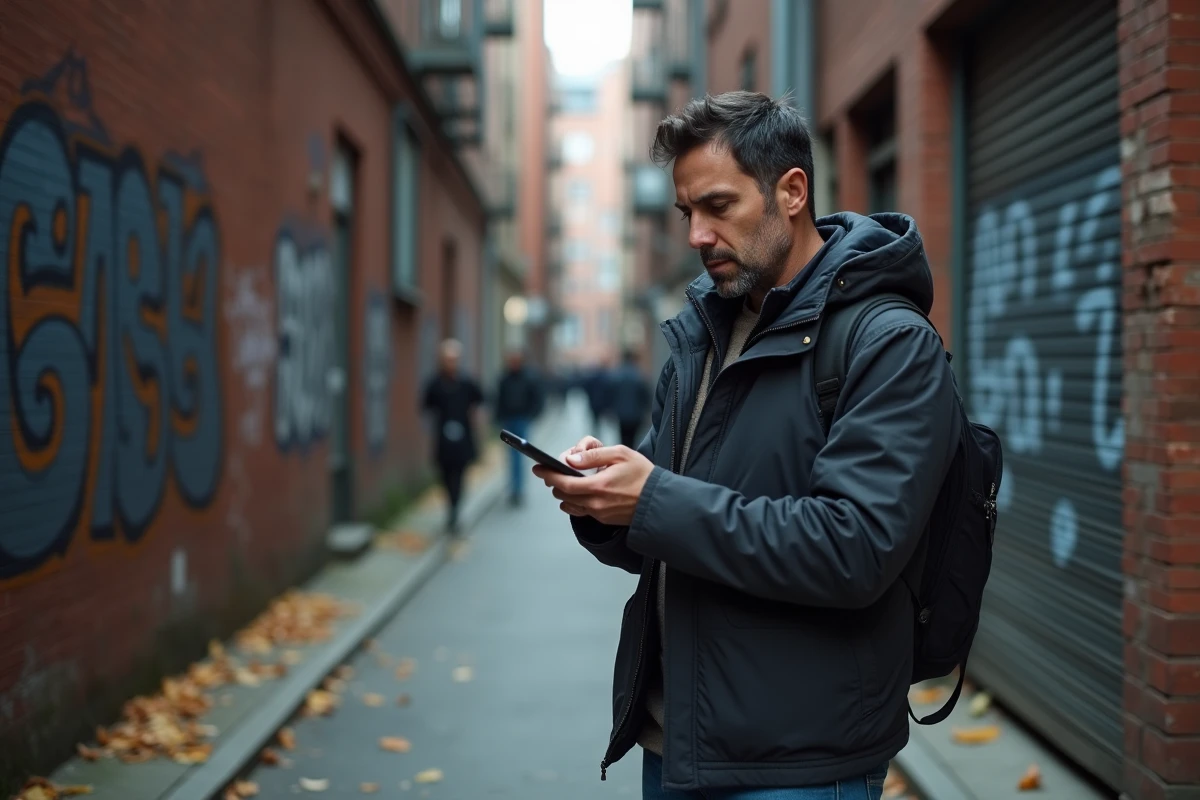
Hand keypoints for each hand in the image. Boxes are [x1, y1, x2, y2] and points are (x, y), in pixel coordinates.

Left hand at [533, 442, 654, 525]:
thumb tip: (570, 459)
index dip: (547, 475)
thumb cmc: (642, 474)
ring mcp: (599, 513)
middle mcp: (595, 503)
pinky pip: (581, 510)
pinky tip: (580, 492)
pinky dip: (574, 501)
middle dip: (555, 481)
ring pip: (569, 504)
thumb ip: (593, 455)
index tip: (538, 468)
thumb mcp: (620, 454)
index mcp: (598, 485)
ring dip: (564, 492)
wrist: (660, 500)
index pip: (563, 482)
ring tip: (571, 480)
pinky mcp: (603, 519)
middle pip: (562, 494)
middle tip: (556, 470)